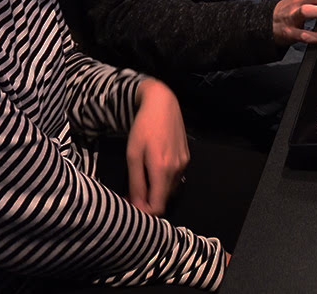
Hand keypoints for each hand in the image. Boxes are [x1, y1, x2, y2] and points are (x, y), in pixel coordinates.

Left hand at [125, 78, 189, 216]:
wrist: (162, 104)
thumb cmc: (143, 128)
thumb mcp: (133, 155)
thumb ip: (136, 183)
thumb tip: (137, 206)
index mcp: (163, 170)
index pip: (158, 207)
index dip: (144, 212)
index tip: (130, 205)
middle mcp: (177, 170)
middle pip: (164, 199)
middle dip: (148, 201)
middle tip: (131, 192)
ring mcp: (184, 164)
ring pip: (170, 189)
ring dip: (156, 190)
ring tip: (141, 178)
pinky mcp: (186, 157)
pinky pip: (175, 178)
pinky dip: (163, 180)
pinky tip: (153, 167)